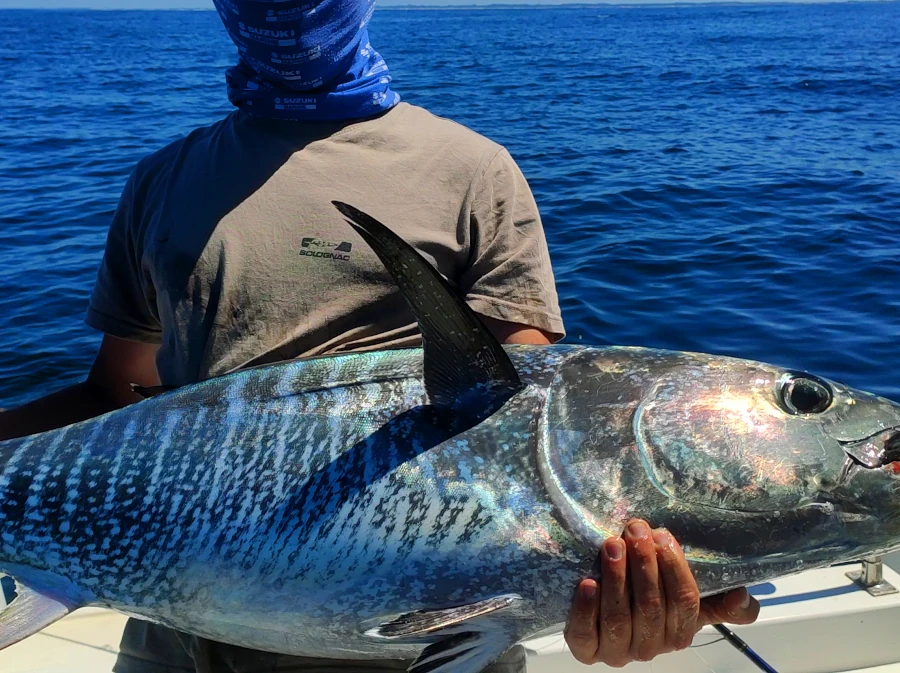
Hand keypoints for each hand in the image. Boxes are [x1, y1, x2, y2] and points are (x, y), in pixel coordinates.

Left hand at [563, 519, 759, 666]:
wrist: (603, 617)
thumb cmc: (650, 599)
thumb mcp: (687, 599)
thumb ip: (719, 602)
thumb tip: (743, 597)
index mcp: (679, 634)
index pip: (684, 602)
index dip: (674, 567)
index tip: (662, 535)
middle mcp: (649, 647)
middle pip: (650, 607)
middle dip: (644, 564)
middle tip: (636, 530)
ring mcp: (617, 651)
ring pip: (618, 618)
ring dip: (616, 578)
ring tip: (612, 545)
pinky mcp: (586, 650)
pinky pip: (585, 634)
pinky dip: (586, 608)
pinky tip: (587, 582)